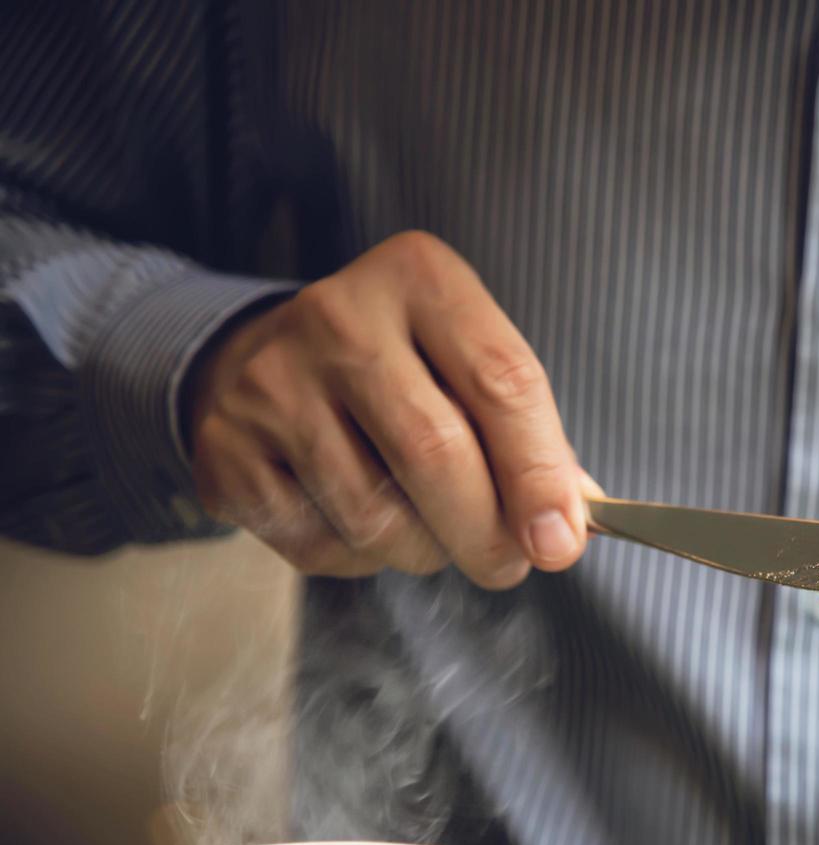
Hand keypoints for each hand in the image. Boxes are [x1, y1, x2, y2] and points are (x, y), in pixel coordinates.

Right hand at [189, 231, 592, 587]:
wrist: (267, 359)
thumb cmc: (402, 371)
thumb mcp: (469, 365)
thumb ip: (529, 436)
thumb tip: (566, 528)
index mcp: (420, 279)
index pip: (501, 381)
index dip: (539, 474)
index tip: (560, 541)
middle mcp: (339, 317)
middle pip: (435, 453)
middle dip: (487, 533)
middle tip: (508, 565)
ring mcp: (272, 382)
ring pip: (378, 514)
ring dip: (427, 549)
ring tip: (433, 529)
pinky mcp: (228, 451)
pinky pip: (322, 543)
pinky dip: (364, 558)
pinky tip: (364, 520)